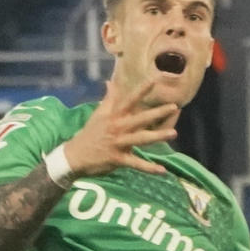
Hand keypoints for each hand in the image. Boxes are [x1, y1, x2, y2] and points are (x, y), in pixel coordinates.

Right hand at [61, 76, 180, 177]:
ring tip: (174, 133)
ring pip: (141, 139)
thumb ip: (108, 98)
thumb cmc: (90, 133)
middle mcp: (117, 127)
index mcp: (114, 115)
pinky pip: (136, 163)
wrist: (75, 155)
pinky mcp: (117, 159)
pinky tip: (162, 171)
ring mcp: (118, 143)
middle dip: (157, 112)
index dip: (141, 90)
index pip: (129, 100)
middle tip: (174, 107)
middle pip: (140, 118)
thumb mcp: (98, 114)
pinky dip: (149, 168)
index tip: (154, 80)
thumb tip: (110, 81)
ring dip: (157, 136)